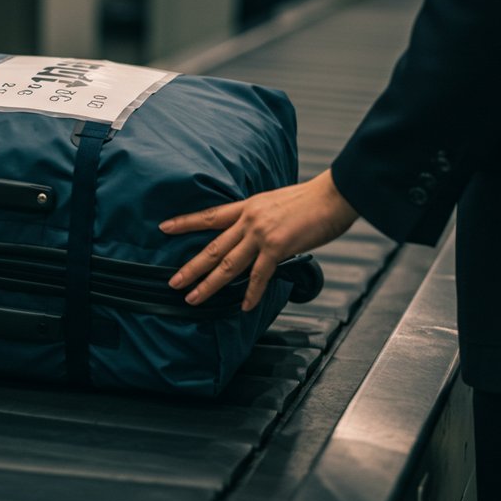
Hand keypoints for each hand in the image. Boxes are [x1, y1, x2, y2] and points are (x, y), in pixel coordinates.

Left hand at [160, 169, 358, 310]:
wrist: (336, 194)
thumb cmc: (313, 200)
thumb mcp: (277, 203)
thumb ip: (262, 219)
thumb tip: (257, 236)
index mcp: (248, 206)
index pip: (210, 216)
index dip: (185, 222)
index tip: (164, 228)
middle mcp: (250, 220)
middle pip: (213, 247)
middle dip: (191, 267)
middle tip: (172, 282)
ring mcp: (262, 234)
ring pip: (227, 264)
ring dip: (209, 284)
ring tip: (193, 298)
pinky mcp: (278, 246)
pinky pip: (259, 275)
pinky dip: (251, 293)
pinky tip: (244, 306)